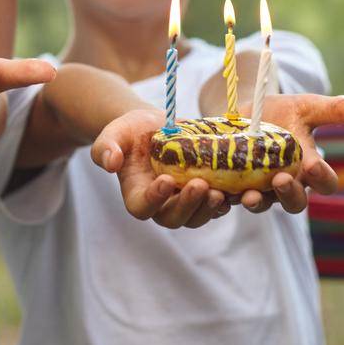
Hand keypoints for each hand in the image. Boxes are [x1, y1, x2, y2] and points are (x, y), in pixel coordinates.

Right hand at [91, 108, 231, 228]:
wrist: (154, 127)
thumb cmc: (131, 132)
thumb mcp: (115, 133)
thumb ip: (106, 147)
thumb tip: (110, 162)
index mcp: (137, 195)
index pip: (143, 207)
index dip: (154, 199)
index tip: (165, 182)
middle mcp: (162, 204)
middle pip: (174, 218)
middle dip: (188, 205)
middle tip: (201, 186)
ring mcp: (184, 201)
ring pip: (198, 216)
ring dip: (210, 208)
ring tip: (221, 192)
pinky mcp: (205, 193)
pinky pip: (217, 204)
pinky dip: (228, 200)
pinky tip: (238, 189)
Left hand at [234, 92, 343, 213]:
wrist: (245, 114)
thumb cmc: (282, 113)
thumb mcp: (304, 108)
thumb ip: (328, 110)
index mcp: (310, 170)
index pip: (325, 183)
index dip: (322, 179)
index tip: (314, 166)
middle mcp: (287, 185)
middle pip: (294, 202)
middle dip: (288, 194)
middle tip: (281, 180)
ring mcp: (260, 190)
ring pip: (262, 205)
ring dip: (256, 202)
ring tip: (248, 195)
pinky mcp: (233, 188)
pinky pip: (229, 202)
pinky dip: (223, 200)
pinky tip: (217, 192)